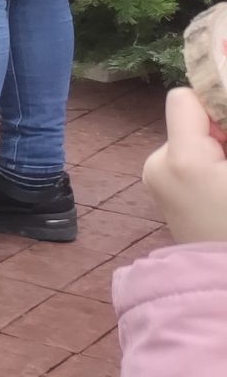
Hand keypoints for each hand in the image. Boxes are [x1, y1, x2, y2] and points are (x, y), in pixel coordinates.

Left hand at [144, 86, 226, 245]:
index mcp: (180, 158)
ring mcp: (156, 178)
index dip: (217, 102)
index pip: (184, 98)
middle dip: (222, 130)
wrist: (223, 278)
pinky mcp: (162, 189)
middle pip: (192, 119)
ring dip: (219, 147)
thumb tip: (220, 101)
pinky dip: (209, 162)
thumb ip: (226, 127)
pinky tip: (221, 189)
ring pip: (193, 139)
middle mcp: (157, 164)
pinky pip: (188, 158)